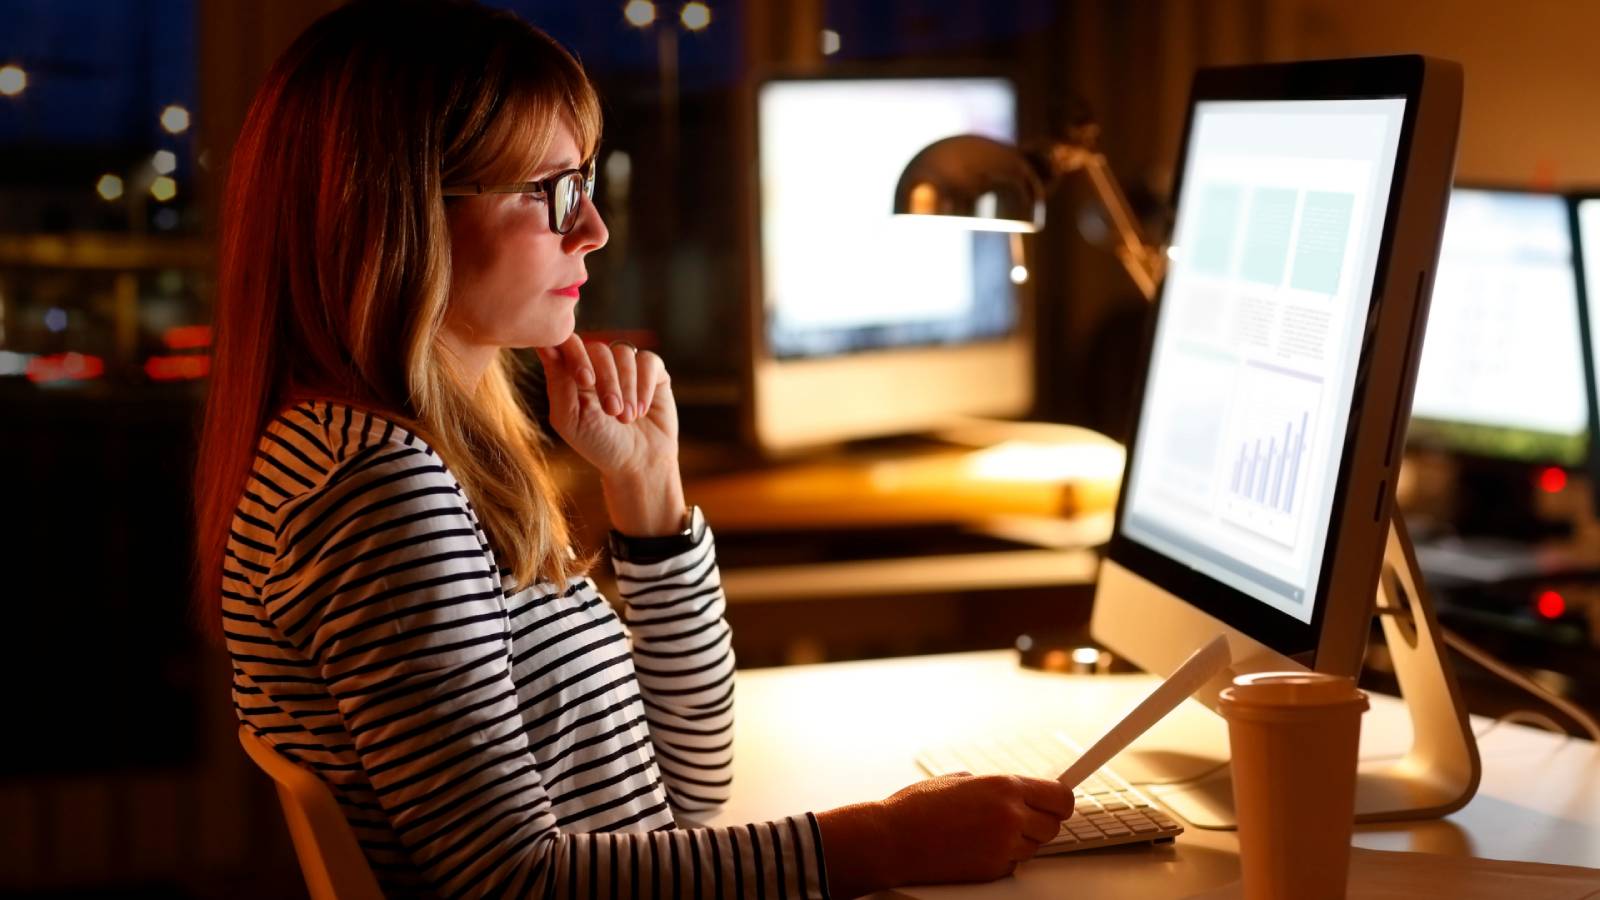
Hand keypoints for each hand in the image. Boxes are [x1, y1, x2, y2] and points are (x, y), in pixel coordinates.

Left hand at [536, 334, 677, 480]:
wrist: (638, 464)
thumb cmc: (598, 444)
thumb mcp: (570, 419)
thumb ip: (557, 383)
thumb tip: (544, 346)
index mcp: (572, 372)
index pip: (568, 343)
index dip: (576, 355)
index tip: (585, 381)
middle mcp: (598, 364)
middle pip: (599, 349)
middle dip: (607, 381)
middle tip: (612, 410)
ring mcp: (626, 366)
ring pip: (625, 353)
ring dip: (627, 388)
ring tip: (627, 417)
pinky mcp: (652, 371)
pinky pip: (648, 361)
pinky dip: (645, 386)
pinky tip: (642, 409)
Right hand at [816, 774, 1075, 896]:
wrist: (893, 839)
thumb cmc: (917, 807)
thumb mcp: (958, 779)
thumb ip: (992, 785)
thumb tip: (1014, 790)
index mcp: (1004, 786)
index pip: (1060, 796)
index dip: (1061, 800)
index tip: (1060, 802)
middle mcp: (1010, 816)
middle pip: (1053, 824)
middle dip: (1041, 821)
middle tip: (1022, 818)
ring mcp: (1003, 847)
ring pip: (1035, 846)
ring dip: (1021, 840)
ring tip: (988, 831)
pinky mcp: (993, 871)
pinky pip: (1013, 864)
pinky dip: (1003, 857)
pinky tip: (977, 847)